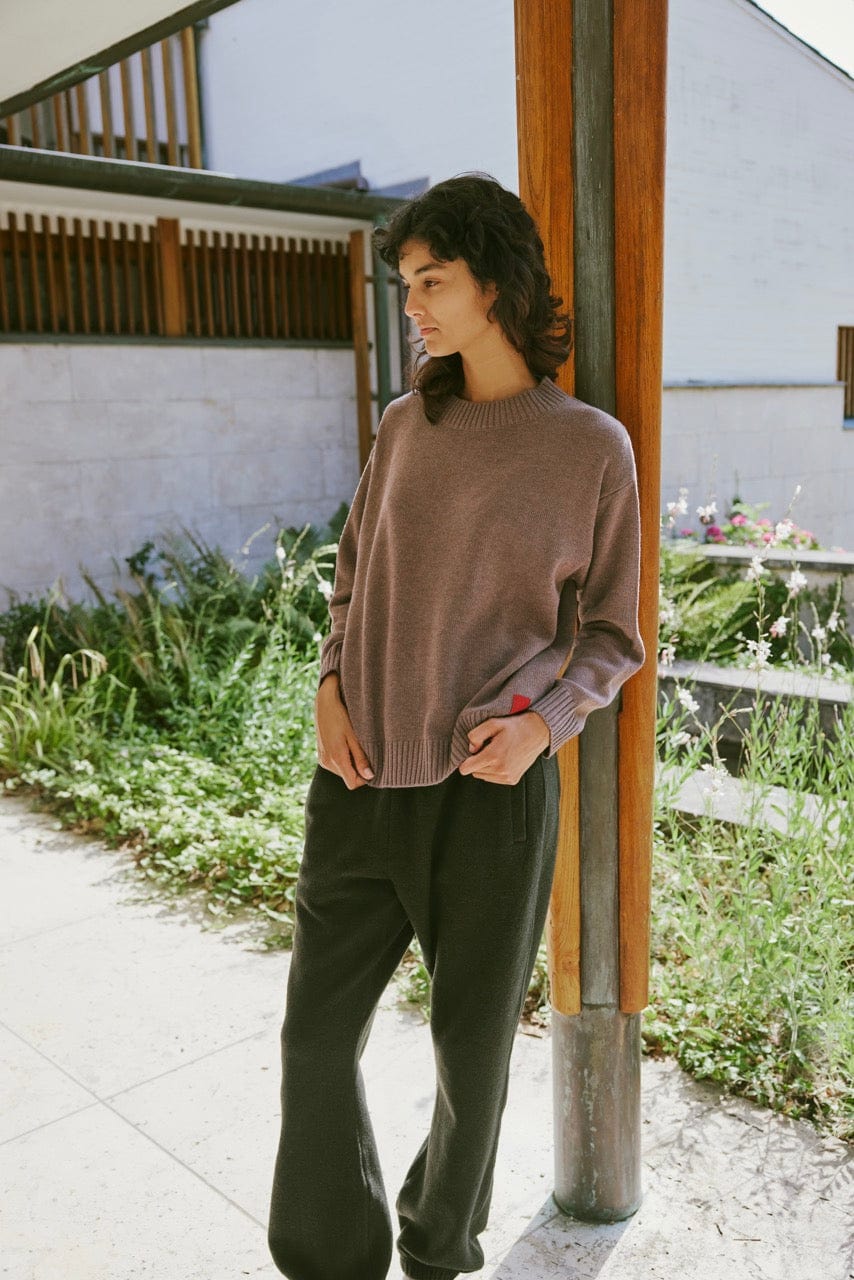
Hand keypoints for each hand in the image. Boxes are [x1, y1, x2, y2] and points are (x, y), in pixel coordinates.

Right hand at [315, 673, 374, 788]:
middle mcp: (327, 762)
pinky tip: (346, 743)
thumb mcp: (354, 736)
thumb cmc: (341, 716)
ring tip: (354, 744)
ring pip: (343, 771)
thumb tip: (369, 776)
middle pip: (348, 777)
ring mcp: (323, 759)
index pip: (352, 783)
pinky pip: (336, 765)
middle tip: (364, 750)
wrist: (325, 703)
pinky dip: (344, 758)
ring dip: (351, 763)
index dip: (364, 778)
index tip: (371, 764)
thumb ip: (361, 758)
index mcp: (336, 758)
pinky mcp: (321, 755)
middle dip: (358, 769)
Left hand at [457, 711, 550, 783]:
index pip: (466, 769)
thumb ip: (476, 735)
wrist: (537, 733)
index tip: (473, 752)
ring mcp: (507, 777)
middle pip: (474, 772)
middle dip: (477, 761)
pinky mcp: (512, 780)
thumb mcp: (493, 723)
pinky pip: (493, 779)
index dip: (465, 760)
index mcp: (493, 756)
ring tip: (497, 753)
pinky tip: (502, 759)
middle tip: (488, 748)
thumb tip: (471, 749)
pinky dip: (493, 771)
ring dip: (485, 767)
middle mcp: (500, 770)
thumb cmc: (514, 726)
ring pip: (483, 776)